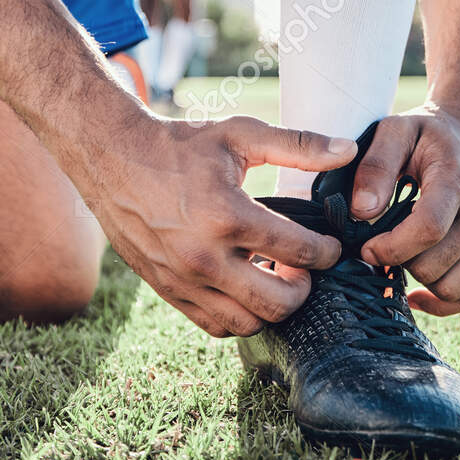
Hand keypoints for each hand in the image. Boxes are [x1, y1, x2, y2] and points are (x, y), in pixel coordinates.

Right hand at [75, 115, 355, 336]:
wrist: (111, 159)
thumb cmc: (179, 144)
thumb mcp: (239, 134)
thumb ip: (297, 144)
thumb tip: (348, 152)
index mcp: (227, 215)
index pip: (299, 252)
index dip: (327, 252)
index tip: (330, 245)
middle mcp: (204, 257)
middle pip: (279, 302)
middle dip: (304, 287)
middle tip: (304, 266)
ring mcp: (183, 280)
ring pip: (249, 323)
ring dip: (272, 306)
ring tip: (275, 276)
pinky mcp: (168, 291)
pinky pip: (216, 326)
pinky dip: (241, 315)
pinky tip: (246, 285)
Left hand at [349, 103, 459, 315]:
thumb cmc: (429, 132)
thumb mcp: (396, 130)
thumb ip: (375, 166)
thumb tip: (361, 213)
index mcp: (457, 182)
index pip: (427, 231)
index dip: (389, 247)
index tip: (364, 245)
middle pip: (435, 266)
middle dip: (398, 262)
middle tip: (377, 247)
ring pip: (452, 288)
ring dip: (418, 280)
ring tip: (399, 256)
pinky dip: (442, 303)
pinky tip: (416, 291)